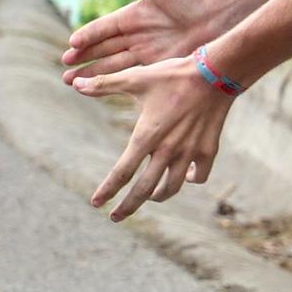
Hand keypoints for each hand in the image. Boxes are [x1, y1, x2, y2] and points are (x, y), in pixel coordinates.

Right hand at [63, 0, 217, 82]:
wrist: (215, 17)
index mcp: (131, 15)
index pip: (102, 28)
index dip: (86, 37)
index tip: (71, 45)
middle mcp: (134, 35)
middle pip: (102, 49)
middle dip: (82, 60)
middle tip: (64, 69)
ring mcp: (143, 52)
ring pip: (110, 65)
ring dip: (91, 74)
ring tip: (71, 83)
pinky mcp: (155, 66)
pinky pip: (128, 75)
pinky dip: (111, 82)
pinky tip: (97, 89)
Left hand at [72, 59, 235, 220]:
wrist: (216, 73)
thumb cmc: (172, 75)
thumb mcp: (135, 78)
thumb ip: (104, 84)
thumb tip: (75, 85)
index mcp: (146, 137)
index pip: (121, 172)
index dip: (107, 190)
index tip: (96, 204)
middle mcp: (167, 150)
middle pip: (144, 190)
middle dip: (128, 207)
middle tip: (116, 217)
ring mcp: (190, 153)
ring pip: (171, 187)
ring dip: (157, 196)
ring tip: (149, 197)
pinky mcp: (209, 150)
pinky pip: (199, 176)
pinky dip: (191, 180)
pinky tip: (186, 177)